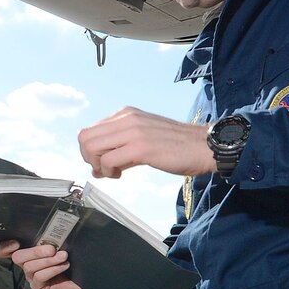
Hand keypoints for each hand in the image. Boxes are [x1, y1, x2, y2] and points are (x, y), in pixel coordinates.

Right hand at [0, 240, 87, 288]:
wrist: (85, 274)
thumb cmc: (71, 256)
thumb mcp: (61, 242)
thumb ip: (52, 235)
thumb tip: (56, 222)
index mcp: (27, 250)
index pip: (5, 250)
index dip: (4, 247)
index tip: (16, 242)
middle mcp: (26, 263)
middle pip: (18, 257)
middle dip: (35, 252)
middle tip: (52, 249)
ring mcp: (31, 276)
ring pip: (30, 267)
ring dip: (48, 261)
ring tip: (63, 256)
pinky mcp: (39, 286)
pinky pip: (39, 277)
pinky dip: (53, 270)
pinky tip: (64, 266)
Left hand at [78, 107, 215, 178]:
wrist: (204, 146)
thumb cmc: (177, 146)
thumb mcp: (144, 138)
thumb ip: (121, 147)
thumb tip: (99, 165)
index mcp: (126, 114)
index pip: (89, 130)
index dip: (89, 151)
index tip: (101, 163)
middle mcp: (127, 119)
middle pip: (85, 138)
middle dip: (88, 159)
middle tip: (103, 170)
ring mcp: (133, 131)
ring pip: (92, 147)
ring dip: (97, 165)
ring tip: (112, 172)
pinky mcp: (141, 147)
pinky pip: (108, 160)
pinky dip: (108, 171)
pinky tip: (120, 174)